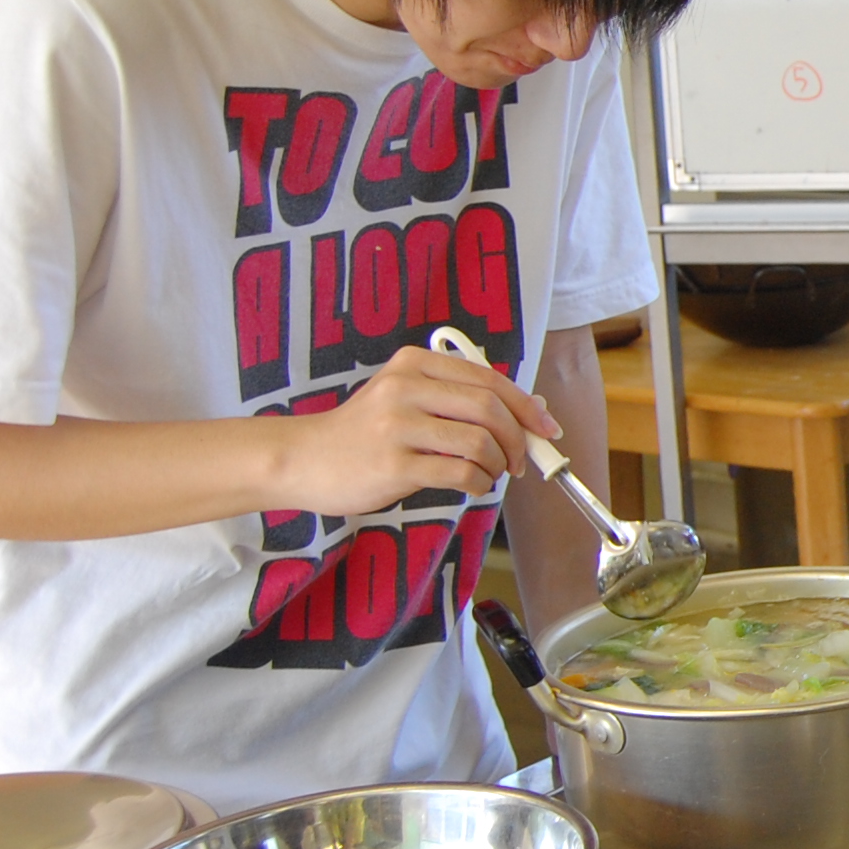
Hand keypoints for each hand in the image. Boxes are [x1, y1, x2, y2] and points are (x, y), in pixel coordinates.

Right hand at [277, 344, 560, 515]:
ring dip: (498, 464)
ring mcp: (397, 426)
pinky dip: (478, 483)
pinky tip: (472, 485)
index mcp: (414, 363)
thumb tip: (532, 409)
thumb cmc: (363, 432)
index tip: (546, 429)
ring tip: (490, 474)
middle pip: (490, 409)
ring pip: (479, 442)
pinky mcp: (393, 465)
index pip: (488, 380)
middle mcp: (406, 387)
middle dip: (518, 439)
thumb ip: (461, 399)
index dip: (526, 406)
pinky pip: (459, 473)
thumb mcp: (406, 398)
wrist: (302, 459)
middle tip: (521, 462)